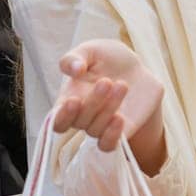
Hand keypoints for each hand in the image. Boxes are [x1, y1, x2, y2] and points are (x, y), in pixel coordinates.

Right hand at [51, 39, 163, 153]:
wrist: (138, 68)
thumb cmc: (107, 58)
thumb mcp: (91, 50)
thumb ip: (75, 57)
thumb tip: (74, 69)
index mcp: (69, 99)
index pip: (57, 120)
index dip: (62, 116)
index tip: (73, 100)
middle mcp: (83, 117)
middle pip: (80, 122)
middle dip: (93, 102)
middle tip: (106, 81)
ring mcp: (102, 125)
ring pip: (96, 130)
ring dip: (108, 109)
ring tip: (122, 85)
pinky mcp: (121, 130)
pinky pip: (108, 145)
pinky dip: (111, 136)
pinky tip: (120, 118)